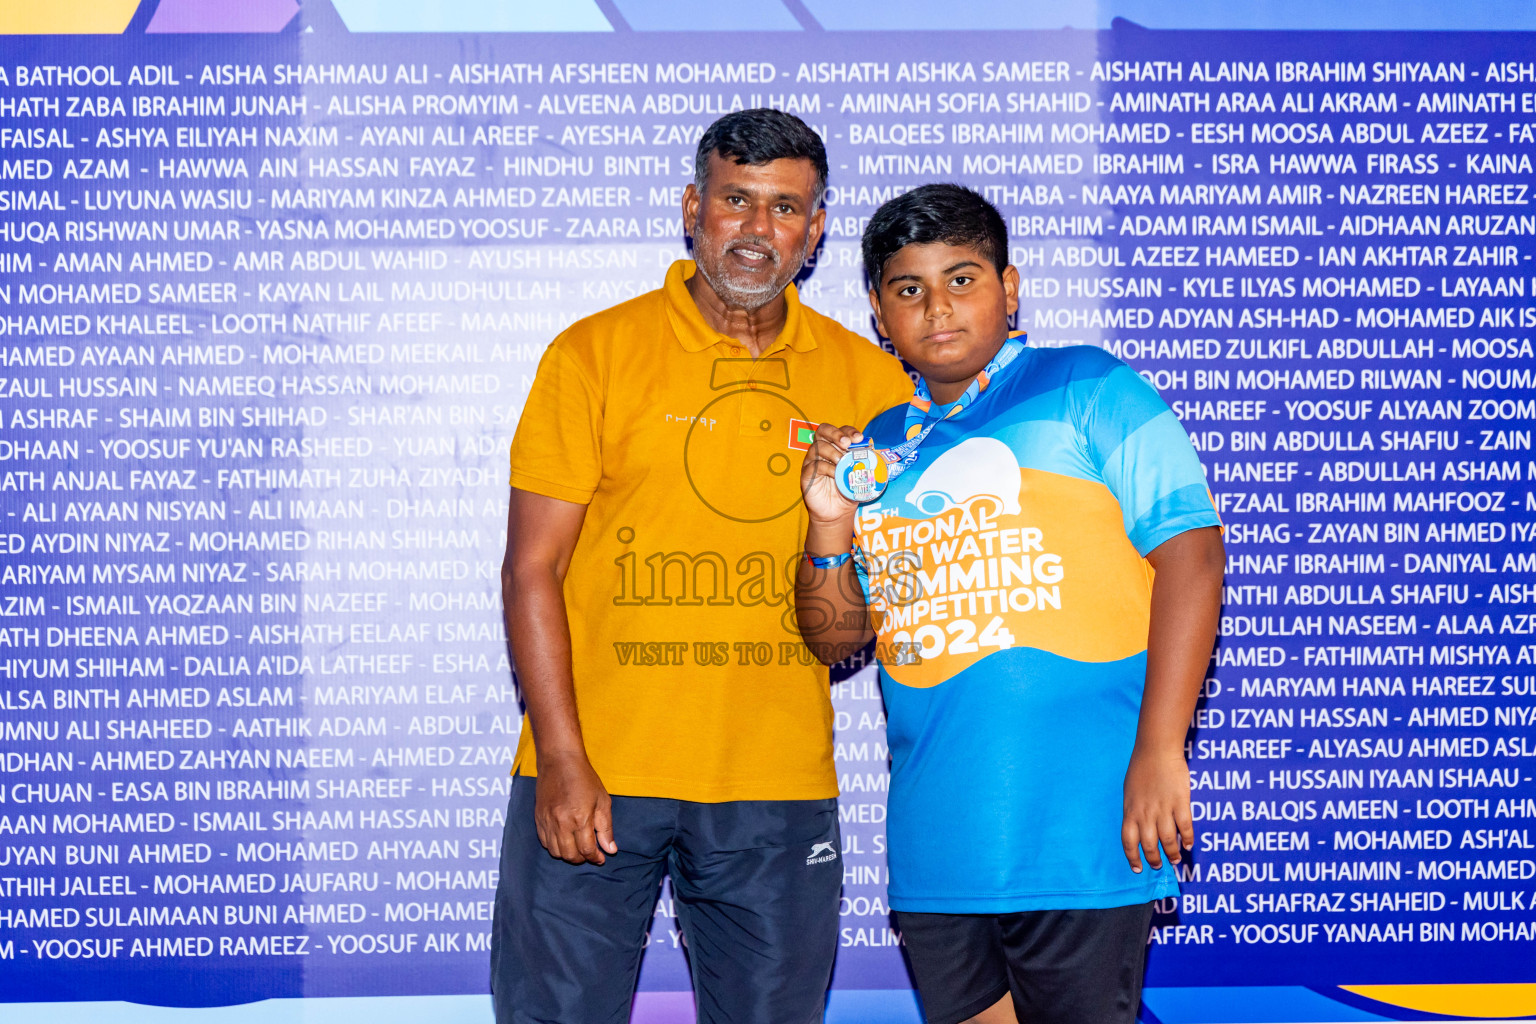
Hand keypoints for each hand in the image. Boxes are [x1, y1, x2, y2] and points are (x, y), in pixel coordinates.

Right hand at [533, 753, 617, 864]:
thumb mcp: (602, 801)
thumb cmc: (584, 778)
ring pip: (555, 852)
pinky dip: (555, 846)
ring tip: (577, 847)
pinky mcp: (538, 818)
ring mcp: (547, 821)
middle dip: (582, 859)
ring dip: (568, 854)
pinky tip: (564, 839)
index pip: (587, 850)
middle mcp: (561, 823)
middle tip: (589, 853)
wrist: (559, 761)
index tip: (601, 858)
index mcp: (580, 818)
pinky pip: (544, 842)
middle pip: (570, 855)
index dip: (596, 858)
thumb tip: (610, 850)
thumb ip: (606, 828)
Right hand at [800, 423, 863, 525]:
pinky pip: (814, 466)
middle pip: (822, 431)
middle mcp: (821, 450)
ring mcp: (812, 461)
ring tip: (842, 461)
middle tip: (846, 443)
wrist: (837, 512)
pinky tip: (836, 474)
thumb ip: (864, 462)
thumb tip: (874, 452)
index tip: (859, 439)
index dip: (849, 431)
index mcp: (835, 446)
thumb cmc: (848, 490)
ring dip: (832, 452)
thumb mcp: (859, 474)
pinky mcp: (807, 474)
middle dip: (836, 434)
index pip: (840, 431)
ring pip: (817, 447)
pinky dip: (827, 468)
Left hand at [1121, 746, 1192, 872]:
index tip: (1138, 869)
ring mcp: (1163, 808)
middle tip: (1159, 865)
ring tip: (1176, 859)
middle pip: (1149, 845)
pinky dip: (1187, 838)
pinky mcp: (1180, 802)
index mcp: (1130, 810)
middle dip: (1154, 859)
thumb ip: (1134, 810)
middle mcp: (1145, 813)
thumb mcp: (1130, 792)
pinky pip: (1185, 827)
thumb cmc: (1141, 768)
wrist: (1156, 749)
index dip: (1133, 858)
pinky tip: (1188, 845)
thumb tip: (1139, 828)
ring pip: (1168, 840)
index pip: (1128, 841)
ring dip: (1172, 853)